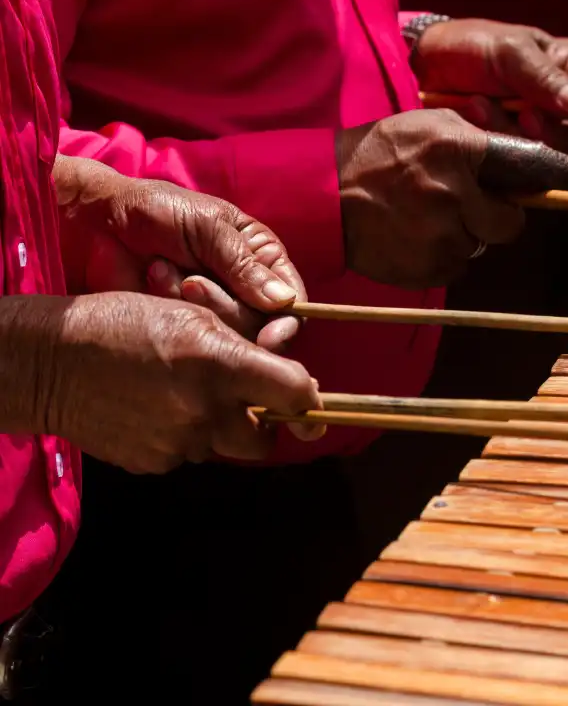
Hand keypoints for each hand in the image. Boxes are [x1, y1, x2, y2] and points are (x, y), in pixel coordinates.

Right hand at [18, 292, 322, 473]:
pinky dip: (184, 437)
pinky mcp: (154, 462)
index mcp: (219, 364)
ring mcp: (178, 443)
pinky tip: (156, 409)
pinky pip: (188, 455)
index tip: (309, 401)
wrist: (48, 362)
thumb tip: (292, 380)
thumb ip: (246, 347)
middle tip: (245, 403)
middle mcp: (204, 411)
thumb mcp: (192, 315)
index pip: (295, 394)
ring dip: (219, 428)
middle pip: (264, 441)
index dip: (308, 399)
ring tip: (184, 396)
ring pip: (223, 448)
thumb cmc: (121, 322)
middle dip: (263, 425)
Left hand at [53, 155, 307, 352]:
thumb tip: (286, 302)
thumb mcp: (207, 226)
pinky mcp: (182, 323)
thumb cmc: (157, 210)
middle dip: (222, 305)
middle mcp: (244, 288)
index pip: (292, 301)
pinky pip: (191, 335)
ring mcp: (211, 308)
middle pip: (260, 326)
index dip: (286, 323)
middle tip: (190, 282)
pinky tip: (151, 282)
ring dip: (192, 303)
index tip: (269, 337)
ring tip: (161, 271)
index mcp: (261, 258)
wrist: (97, 218)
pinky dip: (169, 309)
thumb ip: (245, 265)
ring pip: (226, 334)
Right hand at [336, 109, 567, 288]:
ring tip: (423, 214)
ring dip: (465, 233)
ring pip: (482, 243)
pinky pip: (458, 265)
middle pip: (511, 219)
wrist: (320, 195)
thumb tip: (529, 165)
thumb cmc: (379, 153)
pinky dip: (442, 253)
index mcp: (458, 148)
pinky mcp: (430, 266)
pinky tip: (413, 234)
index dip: (563, 173)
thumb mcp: (429, 126)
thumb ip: (479, 143)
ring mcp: (442, 233)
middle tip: (460, 200)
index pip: (526, 163)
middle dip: (495, 214)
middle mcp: (454, 191)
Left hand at [414, 19, 567, 161]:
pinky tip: (477, 119)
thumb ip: (546, 78)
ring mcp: (538, 131)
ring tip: (484, 107)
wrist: (425, 66)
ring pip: (551, 155)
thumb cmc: (472, 46)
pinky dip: (499, 145)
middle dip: (553, 135)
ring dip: (517, 135)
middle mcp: (563, 105)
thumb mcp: (510, 51)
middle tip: (525, 117)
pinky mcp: (515, 151)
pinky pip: (520, 164)